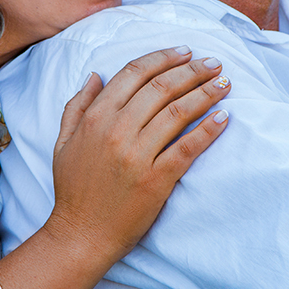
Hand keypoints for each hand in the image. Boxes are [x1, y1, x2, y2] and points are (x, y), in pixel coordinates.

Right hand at [43, 46, 231, 267]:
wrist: (81, 236)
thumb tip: (95, 74)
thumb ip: (77, 105)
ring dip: (206, 92)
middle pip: (162, 87)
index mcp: (96, 117)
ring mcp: (137, 155)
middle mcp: (117, 130)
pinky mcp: (156, 180)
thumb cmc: (73, 190)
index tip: (185, 52)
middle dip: (192, 70)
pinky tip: (223, 117)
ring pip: (178, 112)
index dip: (163, 58)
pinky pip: (188, 148)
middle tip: (214, 63)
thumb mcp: (63, 142)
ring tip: (224, 83)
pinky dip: (208, 130)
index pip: (135, 73)